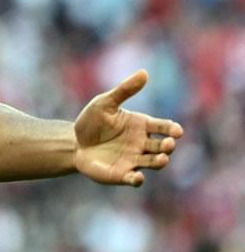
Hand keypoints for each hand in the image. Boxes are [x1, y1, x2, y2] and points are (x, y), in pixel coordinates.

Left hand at [74, 70, 183, 186]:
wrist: (74, 142)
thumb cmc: (92, 121)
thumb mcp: (105, 103)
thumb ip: (124, 90)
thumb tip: (144, 72)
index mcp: (141, 125)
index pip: (164, 127)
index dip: (172, 129)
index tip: (177, 131)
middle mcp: (142, 144)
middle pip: (163, 146)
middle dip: (168, 146)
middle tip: (168, 144)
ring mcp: (134, 160)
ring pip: (154, 163)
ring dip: (160, 162)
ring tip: (161, 159)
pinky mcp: (122, 174)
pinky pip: (134, 179)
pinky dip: (138, 179)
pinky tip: (138, 177)